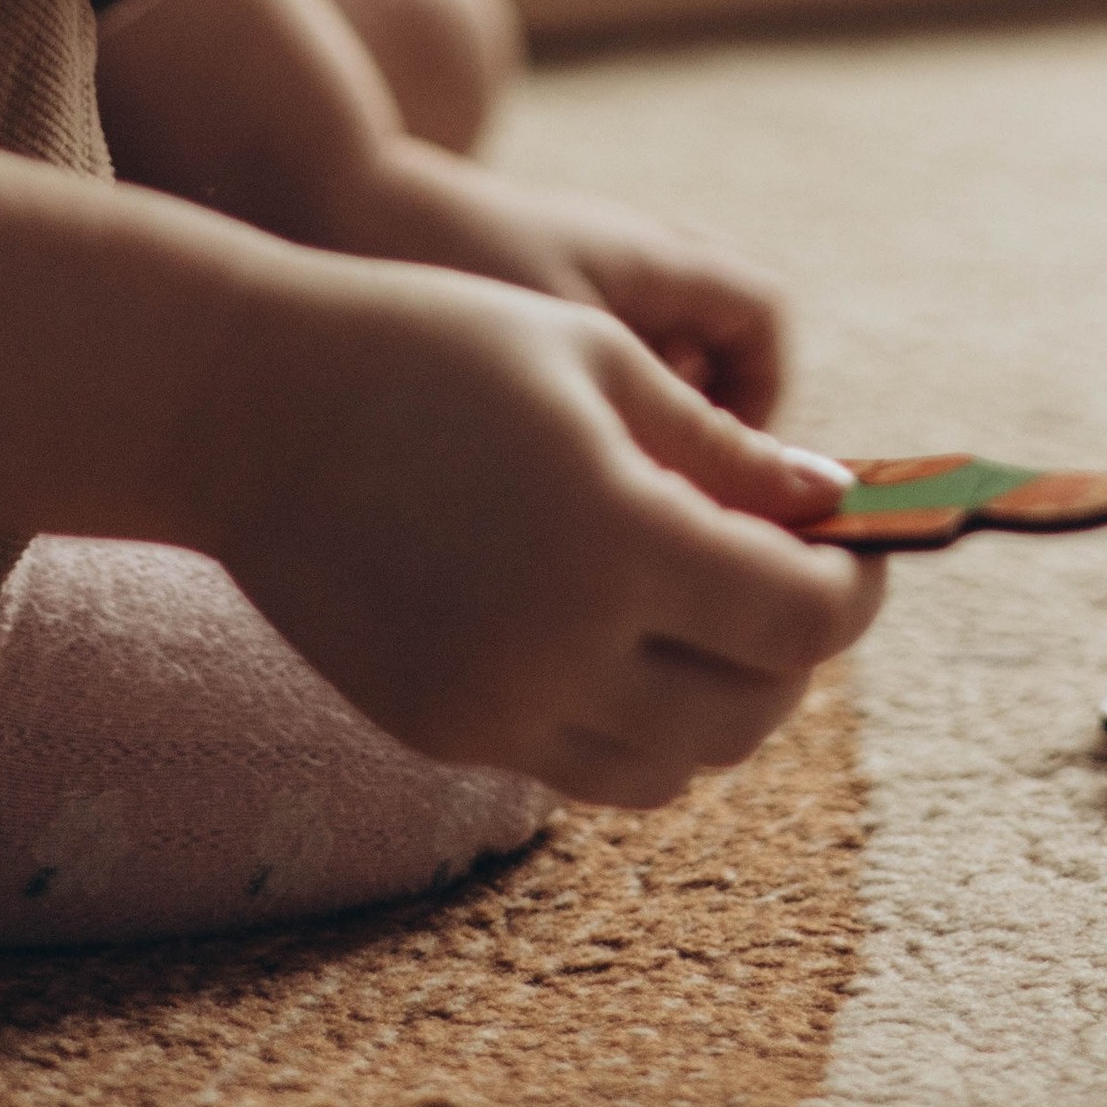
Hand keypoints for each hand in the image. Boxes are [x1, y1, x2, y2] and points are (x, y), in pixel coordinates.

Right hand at [202, 255, 882, 804]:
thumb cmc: (430, 340)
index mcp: (617, 538)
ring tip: (710, 608)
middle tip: (795, 574)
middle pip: (753, 707)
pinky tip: (620, 629)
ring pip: (674, 764)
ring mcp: (495, 707)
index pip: (799, 615)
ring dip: (723, 700)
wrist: (242, 405)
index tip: (864, 548)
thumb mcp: (596, 357)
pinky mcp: (442, 730)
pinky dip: (635, 720)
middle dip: (799, 647)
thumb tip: (834, 502)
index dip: (855, 588)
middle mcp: (563, 648)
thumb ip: (722, 450)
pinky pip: (583, 766)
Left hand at [328, 140, 788, 427]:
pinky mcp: (520, 284)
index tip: (708, 467)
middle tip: (645, 471)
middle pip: (717, 331)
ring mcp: (574, 261)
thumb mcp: (567, 363)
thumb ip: (660, 425)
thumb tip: (726, 502)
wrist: (328, 208)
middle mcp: (630, 247)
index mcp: (658, 256)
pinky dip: (577, 393)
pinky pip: (584, 344)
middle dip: (700, 412)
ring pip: (648, 346)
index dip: (762, 398)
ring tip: (569, 458)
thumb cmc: (453, 282)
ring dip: (634, 407)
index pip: (766, 318)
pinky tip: (512, 439)